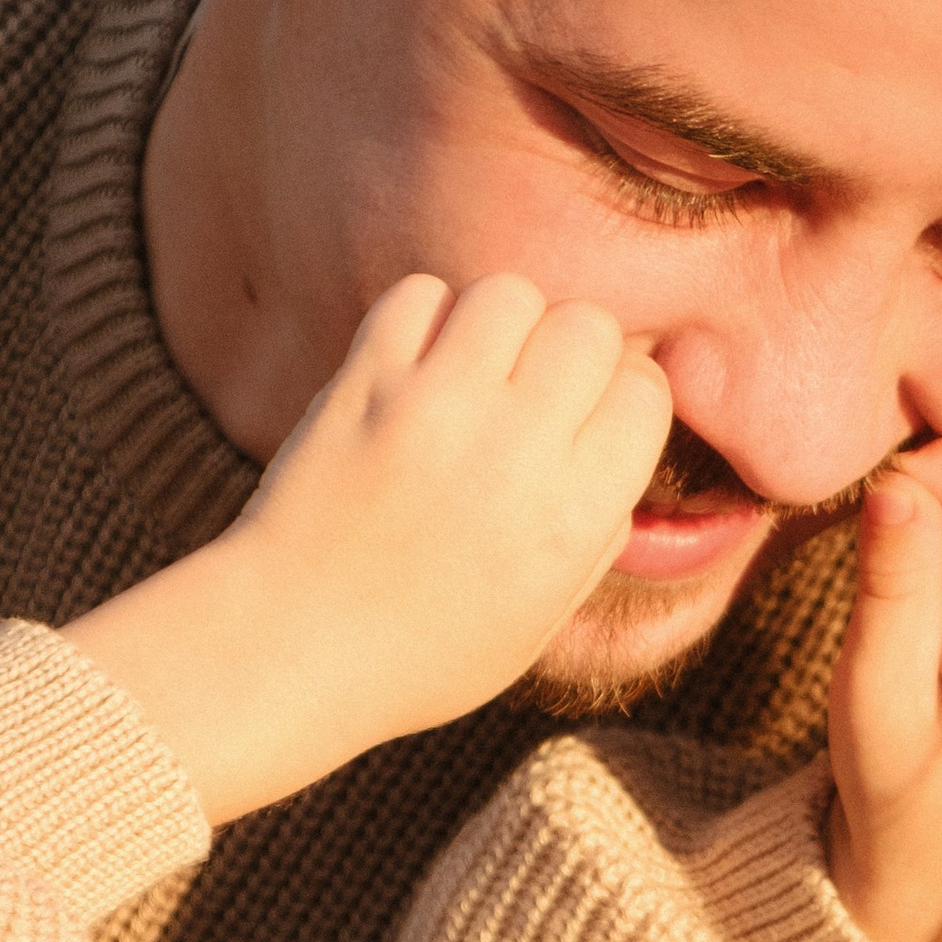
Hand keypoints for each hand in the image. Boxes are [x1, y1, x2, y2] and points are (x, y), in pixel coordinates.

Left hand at [64, 275, 669, 824]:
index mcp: (577, 514)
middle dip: (571, 352)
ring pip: (510, 294)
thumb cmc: (427, 647)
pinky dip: (427, 319)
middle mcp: (517, 449)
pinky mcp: (365, 382)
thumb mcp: (547, 611)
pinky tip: (418, 367)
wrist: (294, 646)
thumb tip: (620, 430)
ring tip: (474, 372)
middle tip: (531, 394)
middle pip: (588, 326)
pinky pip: (422, 294)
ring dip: (502, 324)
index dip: (623, 397)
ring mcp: (436, 407)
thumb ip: (601, 520)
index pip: (646, 390)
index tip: (588, 424)